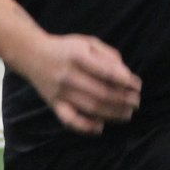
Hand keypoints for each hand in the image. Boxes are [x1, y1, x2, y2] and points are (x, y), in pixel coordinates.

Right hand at [15, 34, 141, 135]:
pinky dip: (85, 127)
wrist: (32, 54)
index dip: (125, 80)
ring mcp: (60, 92)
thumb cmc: (66, 48)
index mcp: (77, 55)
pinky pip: (70, 120)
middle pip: (101, 92)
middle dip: (123, 99)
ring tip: (128, 113)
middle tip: (136, 102)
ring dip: (113, 113)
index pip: (106, 71)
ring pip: (91, 107)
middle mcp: (68, 75)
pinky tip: (100, 127)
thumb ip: (108, 55)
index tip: (137, 85)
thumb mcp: (87, 42)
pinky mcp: (54, 104)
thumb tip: (125, 74)